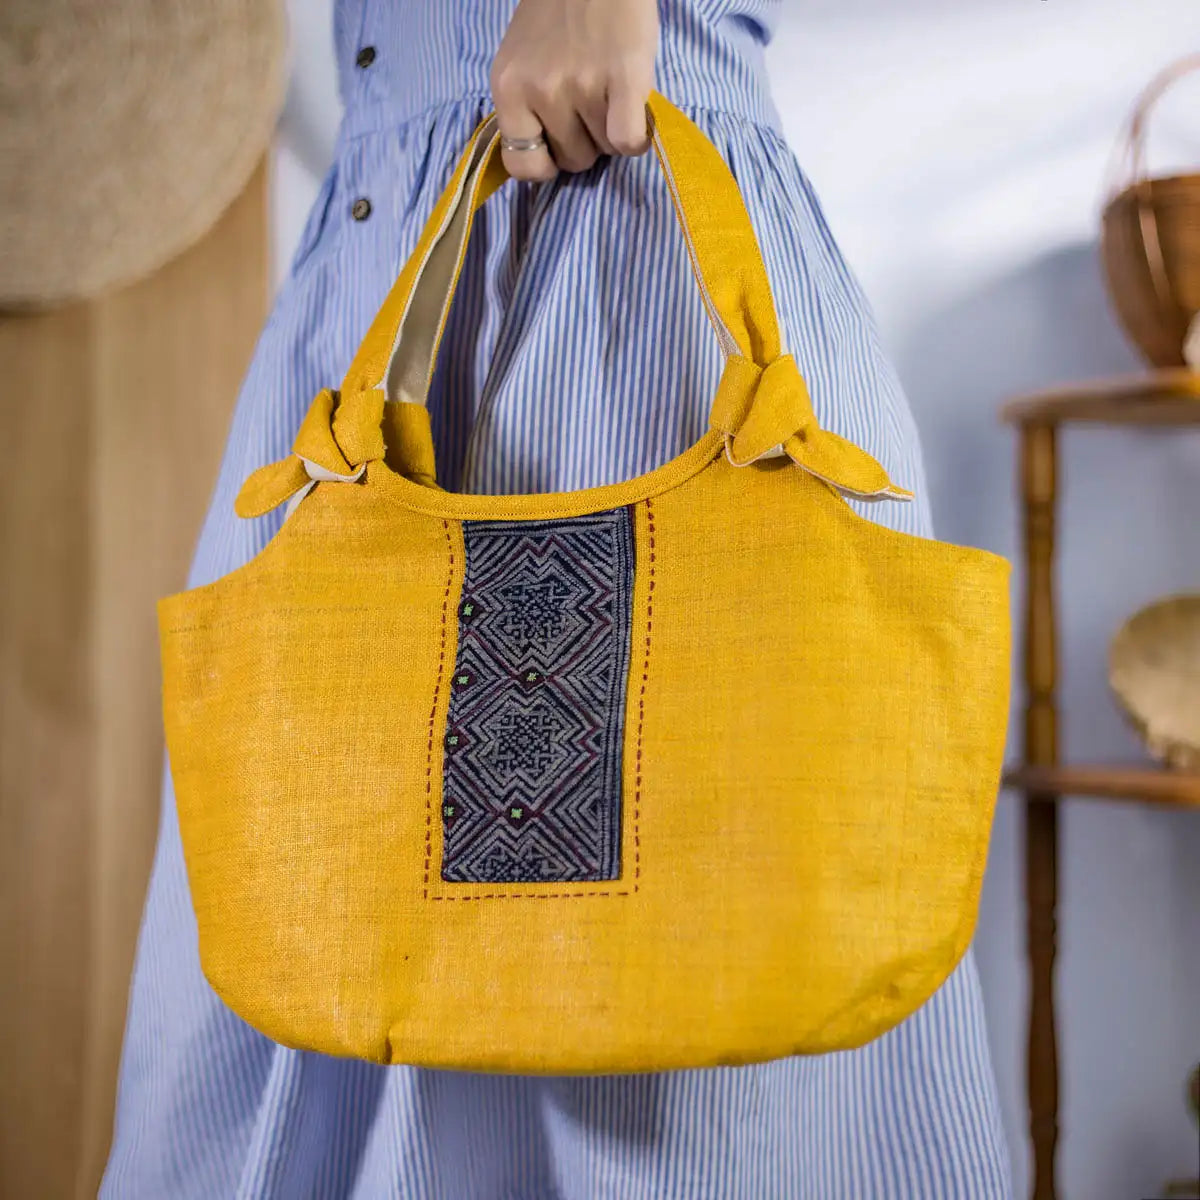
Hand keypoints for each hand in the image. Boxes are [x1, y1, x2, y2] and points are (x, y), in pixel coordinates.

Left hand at [490, 0, 658, 181]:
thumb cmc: (559, 13)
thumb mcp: (522, 61)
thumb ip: (525, 107)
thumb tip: (545, 160)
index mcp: (508, 87)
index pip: (521, 165)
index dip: (545, 163)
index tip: (556, 146)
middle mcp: (540, 90)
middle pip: (572, 161)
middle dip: (585, 140)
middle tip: (591, 101)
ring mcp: (582, 85)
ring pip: (604, 150)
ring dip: (612, 129)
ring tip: (610, 90)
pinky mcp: (624, 78)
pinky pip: (628, 141)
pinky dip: (637, 137)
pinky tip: (636, 113)